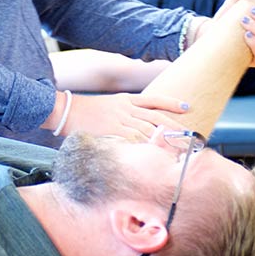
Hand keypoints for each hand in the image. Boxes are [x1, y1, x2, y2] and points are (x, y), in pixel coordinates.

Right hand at [62, 92, 187, 140]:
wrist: (65, 111)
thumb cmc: (84, 111)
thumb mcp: (109, 106)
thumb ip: (125, 114)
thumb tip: (140, 127)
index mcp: (126, 100)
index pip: (154, 100)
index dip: (172, 103)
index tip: (187, 107)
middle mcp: (126, 109)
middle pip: (156, 117)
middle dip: (174, 127)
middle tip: (189, 135)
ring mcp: (119, 120)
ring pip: (148, 130)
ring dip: (163, 140)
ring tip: (177, 149)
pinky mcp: (112, 132)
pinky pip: (133, 141)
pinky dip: (144, 148)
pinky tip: (154, 155)